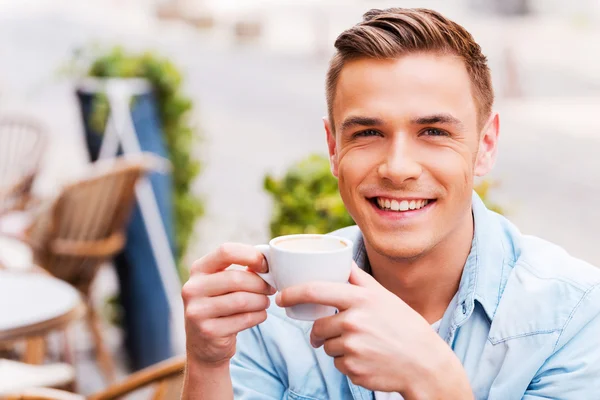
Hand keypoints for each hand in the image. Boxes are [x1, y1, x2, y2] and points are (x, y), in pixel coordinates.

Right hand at [182, 243, 275, 366]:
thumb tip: (268, 260)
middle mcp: (192, 288)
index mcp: (198, 269)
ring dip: (261, 301)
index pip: (226, 251)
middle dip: (261, 283)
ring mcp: (197, 311)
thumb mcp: (223, 284)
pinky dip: (259, 316)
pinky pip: (245, 319)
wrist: (204, 344)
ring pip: (243, 300)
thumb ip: (242, 270)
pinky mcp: (208, 331)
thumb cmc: (221, 305)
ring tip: (265, 302)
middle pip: (237, 278)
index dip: (251, 256)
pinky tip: (259, 315)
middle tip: (270, 288)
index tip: (265, 265)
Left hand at [276, 264, 471, 397]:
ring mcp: (352, 347)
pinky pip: (338, 364)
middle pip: (318, 326)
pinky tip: (367, 358)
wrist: (424, 363)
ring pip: (327, 347)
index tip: (281, 298)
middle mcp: (354, 322)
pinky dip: (347, 362)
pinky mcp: (353, 369)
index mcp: (360, 299)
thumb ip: (359, 279)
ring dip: (336, 347)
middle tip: (336, 331)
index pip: (314, 291)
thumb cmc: (403, 325)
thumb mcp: (383, 296)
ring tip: (363, 345)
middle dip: (322, 330)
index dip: (292, 294)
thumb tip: (341, 259)